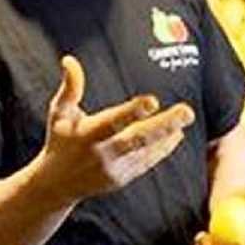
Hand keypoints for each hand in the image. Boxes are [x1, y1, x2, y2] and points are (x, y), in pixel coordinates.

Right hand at [35, 55, 194, 205]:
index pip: (113, 122)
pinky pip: (147, 162)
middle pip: (137, 139)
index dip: (132, 112)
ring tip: (186, 119)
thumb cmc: (60, 140)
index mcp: (87, 135)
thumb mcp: (58, 114)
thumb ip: (70, 88)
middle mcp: (103, 154)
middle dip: (163, 126)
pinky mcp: (123, 178)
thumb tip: (70, 60)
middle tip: (187, 112)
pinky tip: (176, 134)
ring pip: (147, 151)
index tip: (153, 101)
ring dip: (168, 136)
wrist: (57, 184)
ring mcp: (115, 169)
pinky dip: (163, 148)